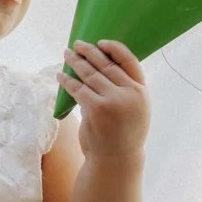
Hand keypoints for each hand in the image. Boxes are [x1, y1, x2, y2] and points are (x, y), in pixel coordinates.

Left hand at [57, 40, 148, 163]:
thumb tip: (100, 68)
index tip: (101, 42)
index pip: (130, 61)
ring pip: (91, 75)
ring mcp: (113, 100)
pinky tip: (60, 75)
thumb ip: (124, 90)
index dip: (115, 49)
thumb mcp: (133, 109)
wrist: (116, 159)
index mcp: (141, 91)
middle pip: (106, 65)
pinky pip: (78, 89)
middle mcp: (130, 93)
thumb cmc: (122, 134)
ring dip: (76, 62)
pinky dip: (67, 81)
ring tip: (66, 54)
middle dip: (89, 52)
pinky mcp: (96, 109)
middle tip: (77, 44)